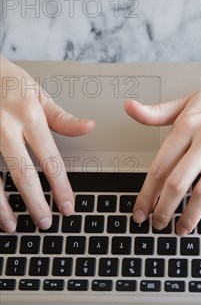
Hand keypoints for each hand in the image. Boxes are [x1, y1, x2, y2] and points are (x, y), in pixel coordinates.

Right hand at [0, 55, 94, 231]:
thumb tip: (89, 127)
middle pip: (22, 173)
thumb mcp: (38, 93)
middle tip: (45, 223)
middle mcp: (5, 126)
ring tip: (12, 224)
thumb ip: (62, 117)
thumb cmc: (8, 80)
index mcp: (28, 114)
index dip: (60, 187)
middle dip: (35, 202)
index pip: (50, 159)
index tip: (67, 206)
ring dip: (2, 206)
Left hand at [125, 59, 200, 234]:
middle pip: (178, 182)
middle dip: (164, 210)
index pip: (160, 166)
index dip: (147, 193)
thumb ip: (157, 112)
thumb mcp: (188, 101)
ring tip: (181, 229)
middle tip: (157, 224)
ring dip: (190, 216)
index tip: (140, 211)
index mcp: (188, 124)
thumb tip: (130, 108)